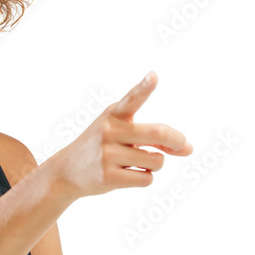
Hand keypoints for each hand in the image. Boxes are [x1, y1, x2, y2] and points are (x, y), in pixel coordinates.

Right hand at [48, 70, 193, 199]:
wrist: (66, 171)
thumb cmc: (102, 148)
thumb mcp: (121, 134)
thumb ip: (154, 138)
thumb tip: (189, 149)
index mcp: (112, 114)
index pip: (130, 99)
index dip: (143, 88)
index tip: (154, 76)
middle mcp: (109, 131)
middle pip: (157, 133)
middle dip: (177, 141)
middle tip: (184, 147)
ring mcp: (107, 155)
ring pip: (156, 160)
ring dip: (155, 164)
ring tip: (136, 163)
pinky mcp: (108, 177)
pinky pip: (146, 178)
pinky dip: (145, 177)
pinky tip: (128, 174)